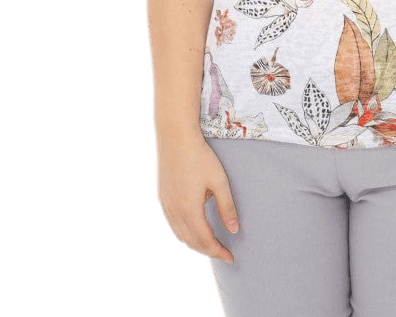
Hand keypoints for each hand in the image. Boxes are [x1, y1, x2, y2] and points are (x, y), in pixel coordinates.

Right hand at [155, 133, 239, 262]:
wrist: (175, 137)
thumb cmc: (199, 156)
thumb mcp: (218, 181)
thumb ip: (226, 207)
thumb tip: (234, 230)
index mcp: (188, 210)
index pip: (204, 240)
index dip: (218, 251)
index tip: (230, 257)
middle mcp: (173, 212)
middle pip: (191, 242)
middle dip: (208, 251)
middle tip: (223, 254)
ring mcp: (164, 206)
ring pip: (179, 235)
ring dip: (195, 244)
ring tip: (211, 245)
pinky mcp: (161, 198)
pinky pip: (172, 225)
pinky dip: (184, 234)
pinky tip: (193, 230)